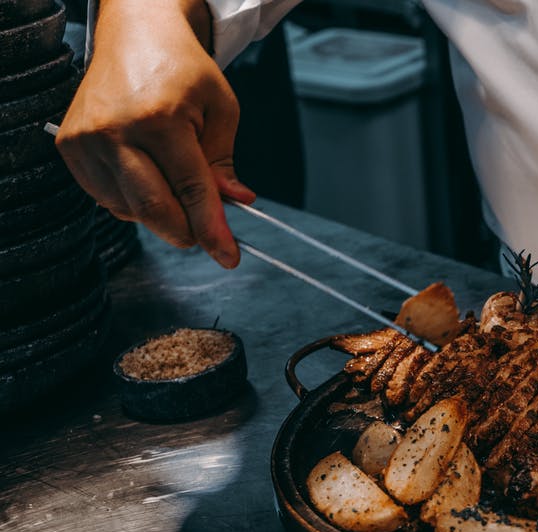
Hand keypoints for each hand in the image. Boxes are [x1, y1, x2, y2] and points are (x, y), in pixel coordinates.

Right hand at [55, 0, 254, 267]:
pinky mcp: (70, 147)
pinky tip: (148, 178)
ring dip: (160, 213)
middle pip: (153, 207)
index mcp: (159, 118)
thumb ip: (223, 162)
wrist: (136, 36)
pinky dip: (132, 201)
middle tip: (206, 235)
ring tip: (176, 184)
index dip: (212, 229)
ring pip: (128, 208)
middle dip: (185, 231)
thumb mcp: (221, 109)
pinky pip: (105, 197)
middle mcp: (115, 130)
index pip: (190, 189)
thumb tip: (234, 203)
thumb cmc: (183, 69)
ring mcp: (87, 140)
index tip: (228, 256)